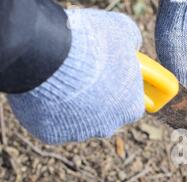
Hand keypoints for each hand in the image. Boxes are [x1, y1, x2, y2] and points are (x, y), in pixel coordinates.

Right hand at [8, 8, 144, 144]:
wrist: (50, 54)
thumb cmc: (93, 44)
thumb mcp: (122, 32)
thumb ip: (132, 42)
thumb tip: (132, 44)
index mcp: (132, 107)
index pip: (132, 104)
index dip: (122, 90)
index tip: (113, 76)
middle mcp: (110, 126)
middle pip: (105, 115)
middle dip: (96, 98)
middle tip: (82, 74)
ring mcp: (80, 132)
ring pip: (76, 119)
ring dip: (71, 104)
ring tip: (60, 78)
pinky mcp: (53, 134)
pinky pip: (51, 122)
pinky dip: (48, 109)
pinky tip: (44, 89)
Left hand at [155, 0, 186, 96]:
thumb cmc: (184, 39)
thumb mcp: (180, 74)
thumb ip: (184, 95)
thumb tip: (183, 109)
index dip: (186, 95)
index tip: (174, 88)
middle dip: (186, 77)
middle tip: (173, 66)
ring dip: (184, 63)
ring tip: (175, 51)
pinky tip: (178, 41)